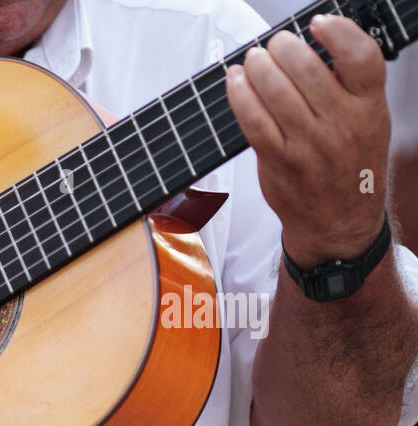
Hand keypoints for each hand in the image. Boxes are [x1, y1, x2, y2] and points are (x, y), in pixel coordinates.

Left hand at [226, 15, 389, 267]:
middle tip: (273, 45)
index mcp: (370, 107)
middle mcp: (342, 125)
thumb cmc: (349, 163)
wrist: (339, 222)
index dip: (340, 32)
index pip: (362, 58)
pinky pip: (253, 122)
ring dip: (256, 68)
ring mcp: (310, 146)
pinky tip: (235, 82)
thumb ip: (348, 87)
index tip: (318, 23)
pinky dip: (240, 96)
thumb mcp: (368, 121)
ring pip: (276, 93)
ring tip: (251, 60)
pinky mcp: (280, 163)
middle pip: (307, 71)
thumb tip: (307, 49)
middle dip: (282, 49)